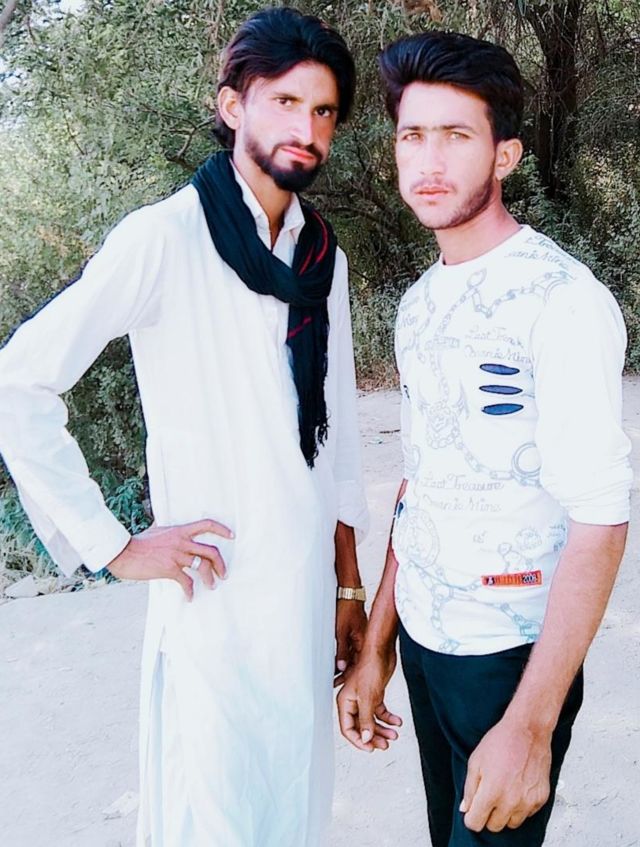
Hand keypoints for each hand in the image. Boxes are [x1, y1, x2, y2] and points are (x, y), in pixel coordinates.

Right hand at [107, 518, 233, 600]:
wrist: (124, 552)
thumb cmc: (138, 543)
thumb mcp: (157, 531)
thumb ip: (169, 532)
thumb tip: (172, 531)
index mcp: (180, 531)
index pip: (206, 524)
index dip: (221, 529)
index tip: (231, 535)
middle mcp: (181, 542)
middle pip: (211, 551)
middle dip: (221, 564)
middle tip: (223, 573)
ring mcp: (176, 555)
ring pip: (203, 566)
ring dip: (210, 578)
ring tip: (212, 585)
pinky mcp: (169, 569)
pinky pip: (186, 582)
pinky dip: (190, 591)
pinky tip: (190, 597)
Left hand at [334, 599, 366, 686]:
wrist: (349, 592)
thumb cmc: (347, 608)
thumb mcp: (341, 632)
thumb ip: (342, 650)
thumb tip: (342, 667)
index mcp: (362, 642)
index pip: (356, 665)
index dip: (347, 676)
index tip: (337, 682)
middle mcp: (363, 640)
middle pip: (355, 661)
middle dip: (345, 673)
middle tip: (334, 681)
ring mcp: (359, 635)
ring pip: (353, 654)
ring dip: (345, 663)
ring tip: (334, 672)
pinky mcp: (355, 630)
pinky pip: (351, 646)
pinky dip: (345, 653)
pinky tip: (338, 656)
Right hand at [336, 644, 401, 751]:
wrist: (381, 651)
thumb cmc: (370, 667)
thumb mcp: (368, 697)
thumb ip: (366, 719)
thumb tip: (365, 738)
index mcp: (345, 702)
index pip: (348, 728)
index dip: (358, 741)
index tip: (370, 748)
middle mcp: (353, 702)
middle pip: (361, 727)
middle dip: (373, 737)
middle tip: (384, 745)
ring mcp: (364, 699)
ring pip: (371, 720)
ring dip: (382, 729)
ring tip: (393, 735)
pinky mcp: (374, 695)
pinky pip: (380, 711)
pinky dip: (388, 718)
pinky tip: (397, 721)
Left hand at [460, 717, 551, 832]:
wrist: (528, 730)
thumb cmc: (501, 741)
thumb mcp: (475, 761)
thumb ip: (469, 788)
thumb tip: (466, 808)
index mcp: (491, 792)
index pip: (476, 823)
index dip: (471, 817)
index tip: (472, 811)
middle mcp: (511, 801)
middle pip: (494, 826)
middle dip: (488, 814)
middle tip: (489, 796)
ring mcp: (528, 802)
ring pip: (512, 823)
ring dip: (505, 813)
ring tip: (504, 791)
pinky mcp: (541, 799)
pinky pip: (527, 814)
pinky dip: (521, 806)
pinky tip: (517, 788)